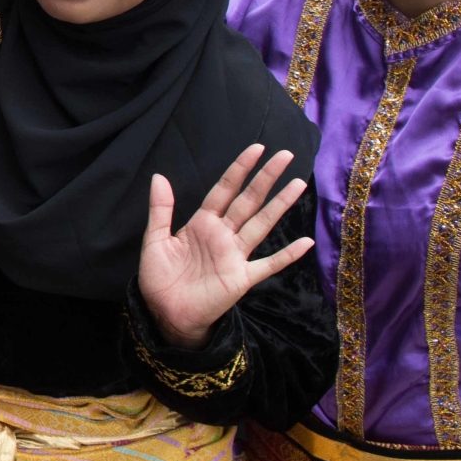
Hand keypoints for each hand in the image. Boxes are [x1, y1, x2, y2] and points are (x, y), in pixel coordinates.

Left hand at [139, 145, 313, 348]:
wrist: (164, 313)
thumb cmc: (159, 278)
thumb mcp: (155, 240)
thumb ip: (160, 209)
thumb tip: (159, 175)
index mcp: (202, 223)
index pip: (224, 190)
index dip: (239, 169)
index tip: (256, 148)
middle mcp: (223, 235)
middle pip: (248, 200)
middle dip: (266, 178)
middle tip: (285, 155)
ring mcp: (235, 255)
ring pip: (261, 224)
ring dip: (280, 204)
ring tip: (298, 183)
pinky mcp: (242, 278)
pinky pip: (268, 264)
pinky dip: (287, 255)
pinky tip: (305, 242)